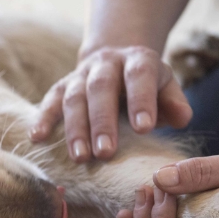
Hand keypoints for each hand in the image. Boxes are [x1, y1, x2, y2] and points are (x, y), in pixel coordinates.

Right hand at [29, 46, 192, 162]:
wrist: (116, 62)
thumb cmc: (148, 86)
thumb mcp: (167, 88)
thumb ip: (175, 103)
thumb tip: (181, 118)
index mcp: (138, 61)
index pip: (140, 76)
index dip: (141, 100)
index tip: (145, 128)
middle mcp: (107, 62)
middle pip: (101, 88)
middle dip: (102, 121)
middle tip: (106, 152)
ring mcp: (81, 74)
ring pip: (74, 97)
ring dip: (75, 128)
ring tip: (80, 157)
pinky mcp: (62, 86)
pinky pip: (50, 100)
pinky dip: (43, 118)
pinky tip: (37, 138)